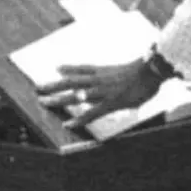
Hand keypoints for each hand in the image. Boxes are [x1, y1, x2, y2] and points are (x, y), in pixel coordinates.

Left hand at [36, 59, 161, 128]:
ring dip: (58, 99)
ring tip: (43, 102)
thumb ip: (123, 77)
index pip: (83, 68)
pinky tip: (68, 123)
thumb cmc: (146, 70)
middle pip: (71, 81)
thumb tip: (124, 80)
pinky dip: (79, 118)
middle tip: (38, 87)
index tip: (57, 67)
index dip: (69, 68)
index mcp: (105, 71)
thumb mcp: (130, 71)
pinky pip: (91, 113)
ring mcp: (102, 91)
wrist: (152, 70)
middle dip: (54, 85)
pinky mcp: (110, 103)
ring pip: (75, 95)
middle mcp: (99, 79)